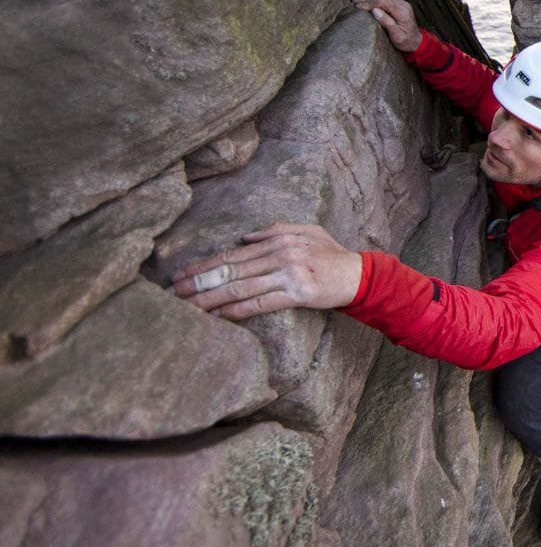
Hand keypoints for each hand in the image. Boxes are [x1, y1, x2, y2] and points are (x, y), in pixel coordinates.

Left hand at [173, 223, 362, 318]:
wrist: (360, 275)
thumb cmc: (333, 254)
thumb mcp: (307, 231)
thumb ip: (275, 229)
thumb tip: (244, 237)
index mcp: (279, 239)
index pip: (233, 253)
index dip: (204, 265)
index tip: (180, 275)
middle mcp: (281, 254)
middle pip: (231, 270)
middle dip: (199, 283)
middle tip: (173, 294)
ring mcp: (289, 273)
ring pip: (241, 287)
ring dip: (211, 299)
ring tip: (188, 308)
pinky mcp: (299, 293)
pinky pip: (261, 303)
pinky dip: (236, 310)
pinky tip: (219, 316)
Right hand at [352, 0, 422, 52]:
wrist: (416, 41)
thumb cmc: (406, 42)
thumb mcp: (397, 37)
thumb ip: (387, 23)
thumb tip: (375, 10)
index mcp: (402, 12)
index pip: (383, 0)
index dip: (369, 2)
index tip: (358, 6)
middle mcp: (402, 4)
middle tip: (355, 1)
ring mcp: (401, 1)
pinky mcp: (399, 1)